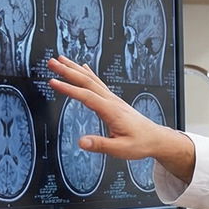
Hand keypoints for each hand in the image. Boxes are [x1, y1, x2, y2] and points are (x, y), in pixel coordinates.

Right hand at [46, 55, 195, 181]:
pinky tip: (82, 67)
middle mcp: (112, 101)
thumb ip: (100, 145)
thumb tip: (81, 142)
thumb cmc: (141, 143)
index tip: (53, 82)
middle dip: (68, 71)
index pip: (86, 96)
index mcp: (112, 111)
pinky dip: (88, 73)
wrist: (156, 138)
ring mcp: (113, 99)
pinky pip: (98, 83)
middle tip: (51, 62)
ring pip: (92, 79)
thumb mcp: (120, 149)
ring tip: (60, 60)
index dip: (69, 89)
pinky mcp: (114, 100)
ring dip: (75, 68)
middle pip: (87, 81)